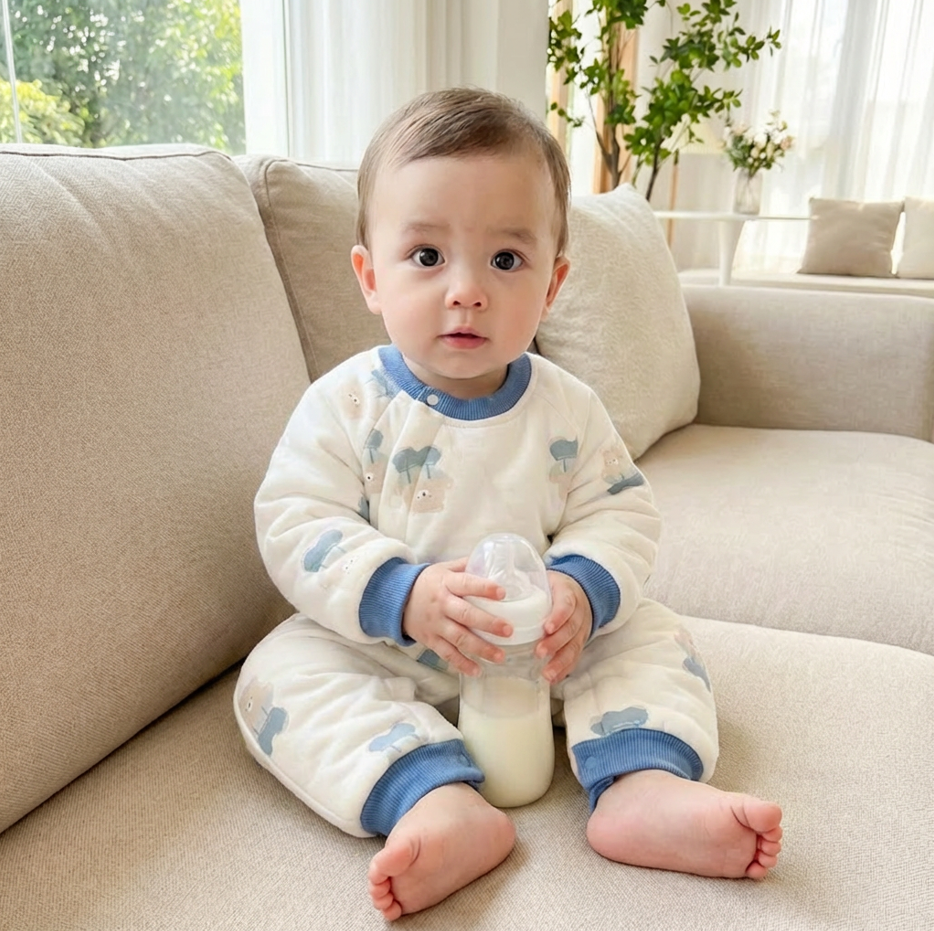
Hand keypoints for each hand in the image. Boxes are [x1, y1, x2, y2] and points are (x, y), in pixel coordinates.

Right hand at [403, 558, 512, 676]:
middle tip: (509, 630)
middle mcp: (442, 604)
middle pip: (466, 615)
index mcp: (446, 583)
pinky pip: (447, 654)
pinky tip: (477, 671)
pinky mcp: (431, 640)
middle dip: (488, 623)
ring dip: (481, 648)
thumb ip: (466, 565)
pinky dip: (462, 664)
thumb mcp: (443, 568)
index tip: (502, 592)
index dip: (484, 588)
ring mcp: (436, 624)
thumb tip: (492, 560)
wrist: (396, 600)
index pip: (466, 584)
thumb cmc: (427, 583)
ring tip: (500, 656)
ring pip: (459, 638)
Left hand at [536, 571, 592, 682]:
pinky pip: (575, 656)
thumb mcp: (546, 578)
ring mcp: (581, 628)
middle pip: (570, 629)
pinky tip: (554, 678)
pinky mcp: (580, 641)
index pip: (566, 605)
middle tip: (539, 652)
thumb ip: (527, 582)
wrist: (581, 591)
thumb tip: (496, 586)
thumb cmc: (555, 587)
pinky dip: (565, 668)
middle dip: (555, 643)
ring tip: (547, 673)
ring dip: (561, 661)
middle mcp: (578, 612)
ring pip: (574, 646)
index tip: (546, 628)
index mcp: (568, 593)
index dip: (558, 617)